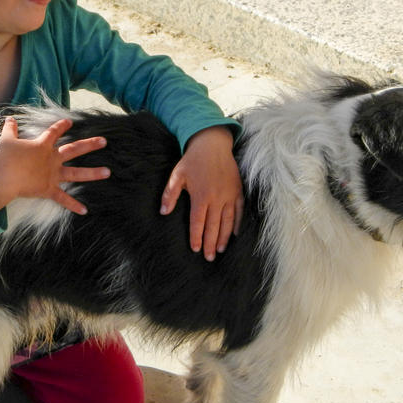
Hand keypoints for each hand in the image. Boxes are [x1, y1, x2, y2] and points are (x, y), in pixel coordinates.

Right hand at [0, 116, 109, 214]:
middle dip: (90, 145)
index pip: (54, 132)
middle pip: (74, 149)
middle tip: (104, 141)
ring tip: (108, 172)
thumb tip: (9, 119)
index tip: (70, 122)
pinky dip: (73, 205)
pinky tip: (85, 210)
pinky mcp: (49, 189)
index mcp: (42, 145)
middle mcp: (52, 159)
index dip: (62, 126)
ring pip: (77, 173)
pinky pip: (63, 199)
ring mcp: (52, 174)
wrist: (5, 175)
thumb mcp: (7, 140)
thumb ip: (10, 130)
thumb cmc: (5, 157)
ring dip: (93, 173)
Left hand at [159, 126, 242, 260]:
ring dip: (224, 237)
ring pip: (227, 221)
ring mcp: (229, 195)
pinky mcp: (238, 190)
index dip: (196, 237)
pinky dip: (237, 224)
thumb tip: (163, 212)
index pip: (198, 223)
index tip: (195, 249)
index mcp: (201, 196)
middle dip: (210, 244)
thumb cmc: (192, 161)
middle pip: (214, 226)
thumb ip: (170, 195)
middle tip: (209, 258)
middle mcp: (217, 198)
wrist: (212, 144)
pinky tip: (235, 234)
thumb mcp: (177, 176)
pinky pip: (239, 211)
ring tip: (220, 250)